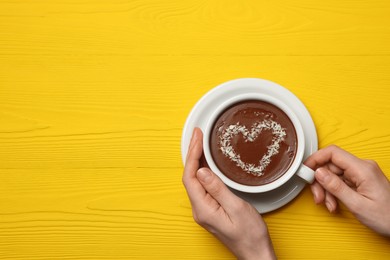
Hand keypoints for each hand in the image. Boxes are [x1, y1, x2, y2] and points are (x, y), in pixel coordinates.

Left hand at [182, 128, 275, 259]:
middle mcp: (199, 209)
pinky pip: (203, 186)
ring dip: (197, 161)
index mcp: (203, 208)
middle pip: (190, 177)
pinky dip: (204, 170)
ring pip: (195, 180)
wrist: (255, 253)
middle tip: (198, 135)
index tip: (197, 138)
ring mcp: (204, 210)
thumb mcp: (236, 208)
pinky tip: (208, 163)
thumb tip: (202, 171)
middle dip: (193, 154)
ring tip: (201, 143)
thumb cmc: (250, 235)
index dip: (192, 154)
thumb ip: (217, 188)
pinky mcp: (211, 209)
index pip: (190, 176)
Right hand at [305, 145, 389, 235]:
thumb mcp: (357, 204)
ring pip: (333, 174)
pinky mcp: (361, 179)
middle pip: (330, 165)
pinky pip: (341, 181)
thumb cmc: (387, 217)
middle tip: (318, 197)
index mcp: (362, 169)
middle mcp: (362, 167)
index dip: (315, 159)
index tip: (305, 170)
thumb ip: (336, 187)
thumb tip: (318, 172)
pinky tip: (335, 203)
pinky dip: (334, 192)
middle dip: (320, 181)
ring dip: (327, 189)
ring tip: (329, 205)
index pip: (332, 153)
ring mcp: (361, 173)